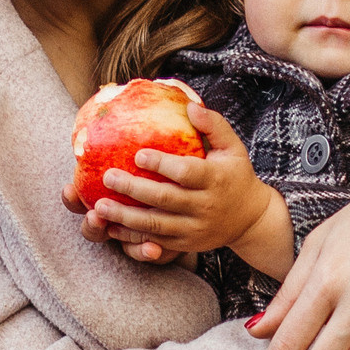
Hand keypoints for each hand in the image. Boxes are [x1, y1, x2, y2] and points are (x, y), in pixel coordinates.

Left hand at [78, 106, 291, 268]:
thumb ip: (214, 125)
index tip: (138, 154)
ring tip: (99, 206)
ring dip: (125, 217)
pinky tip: (109, 227)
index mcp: (215, 180)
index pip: (187, 173)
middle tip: (108, 176)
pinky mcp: (185, 244)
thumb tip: (190, 105)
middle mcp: (205, 207)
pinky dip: (131, 236)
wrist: (250, 219)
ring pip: (156, 225)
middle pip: (165, 200)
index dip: (162, 165)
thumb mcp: (234, 147)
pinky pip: (154, 242)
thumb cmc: (235, 174)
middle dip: (134, 189)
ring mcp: (194, 229)